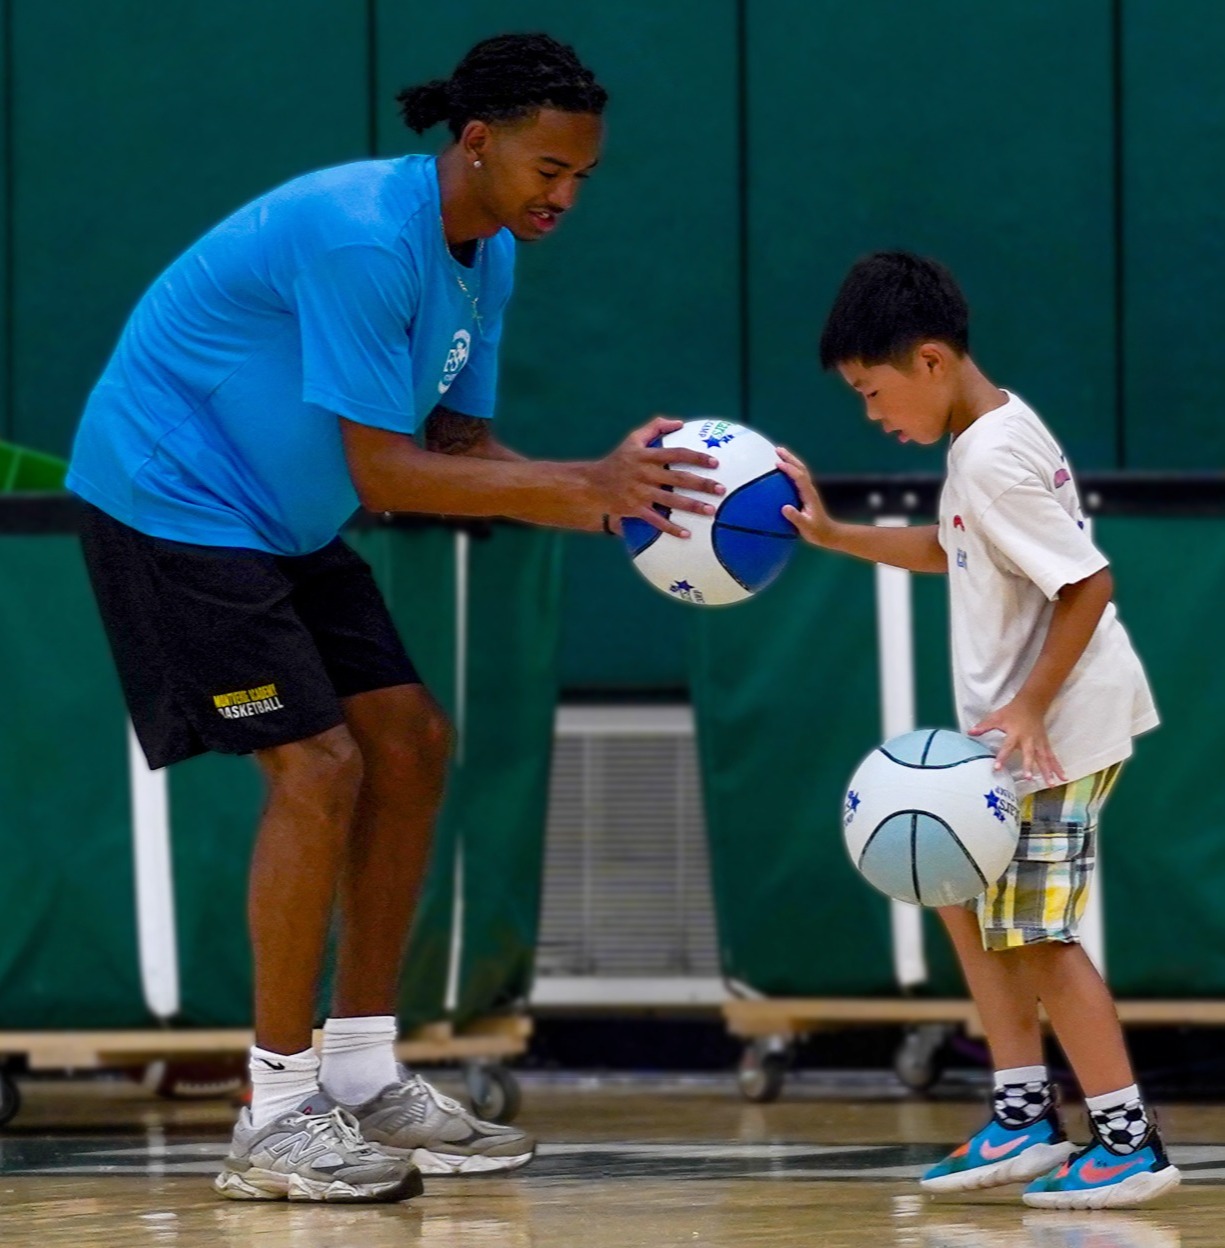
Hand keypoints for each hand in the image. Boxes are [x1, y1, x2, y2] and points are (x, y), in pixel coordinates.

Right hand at [590, 416, 724, 537]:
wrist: (592, 484)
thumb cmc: (618, 460)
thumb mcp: (633, 439)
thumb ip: (655, 427)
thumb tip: (680, 423)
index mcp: (646, 456)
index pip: (676, 453)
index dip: (696, 457)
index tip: (715, 462)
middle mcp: (645, 474)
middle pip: (678, 478)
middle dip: (701, 484)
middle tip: (721, 489)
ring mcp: (640, 493)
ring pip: (670, 500)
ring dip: (692, 506)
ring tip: (711, 511)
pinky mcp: (635, 509)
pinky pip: (656, 520)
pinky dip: (671, 528)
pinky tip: (687, 535)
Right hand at [776, 447, 835, 545]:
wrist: (828, 534)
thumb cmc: (817, 532)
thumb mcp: (806, 527)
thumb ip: (796, 518)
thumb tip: (784, 508)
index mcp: (809, 495)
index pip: (799, 477)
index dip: (789, 469)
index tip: (777, 464)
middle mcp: (809, 489)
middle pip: (801, 469)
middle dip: (790, 458)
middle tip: (778, 449)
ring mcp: (808, 491)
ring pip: (800, 471)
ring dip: (791, 460)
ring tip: (779, 453)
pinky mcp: (806, 494)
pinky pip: (798, 477)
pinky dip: (791, 469)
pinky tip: (783, 469)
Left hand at [969, 697, 1065, 786]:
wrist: (1031, 704)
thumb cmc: (1011, 712)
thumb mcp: (996, 717)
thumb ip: (984, 726)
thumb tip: (969, 733)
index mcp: (1015, 734)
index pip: (1007, 747)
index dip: (1002, 757)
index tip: (997, 768)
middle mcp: (1029, 740)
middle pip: (1029, 754)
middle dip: (1029, 766)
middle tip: (1029, 778)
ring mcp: (1039, 743)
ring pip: (1045, 759)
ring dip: (1048, 772)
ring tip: (1052, 785)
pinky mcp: (1046, 744)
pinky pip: (1052, 757)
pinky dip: (1058, 768)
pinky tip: (1063, 778)